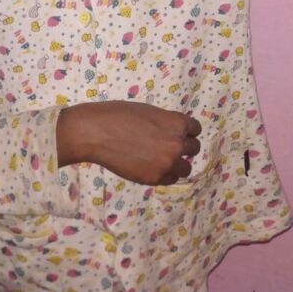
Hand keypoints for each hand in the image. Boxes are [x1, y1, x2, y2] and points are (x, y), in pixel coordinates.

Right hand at [57, 101, 201, 184]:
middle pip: (194, 149)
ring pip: (186, 168)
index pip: (196, 129)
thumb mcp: (149, 112)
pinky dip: (165, 174)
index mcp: (177, 123)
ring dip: (177, 164)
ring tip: (162, 160)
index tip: (179, 133)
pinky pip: (170, 179)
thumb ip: (166, 123)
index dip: (187, 131)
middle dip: (184, 147)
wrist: (96, 133)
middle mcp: (177, 144)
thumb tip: (173, 133)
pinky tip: (152, 167)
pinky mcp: (155, 178)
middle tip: (169, 146)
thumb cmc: (119, 115)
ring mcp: (167, 163)